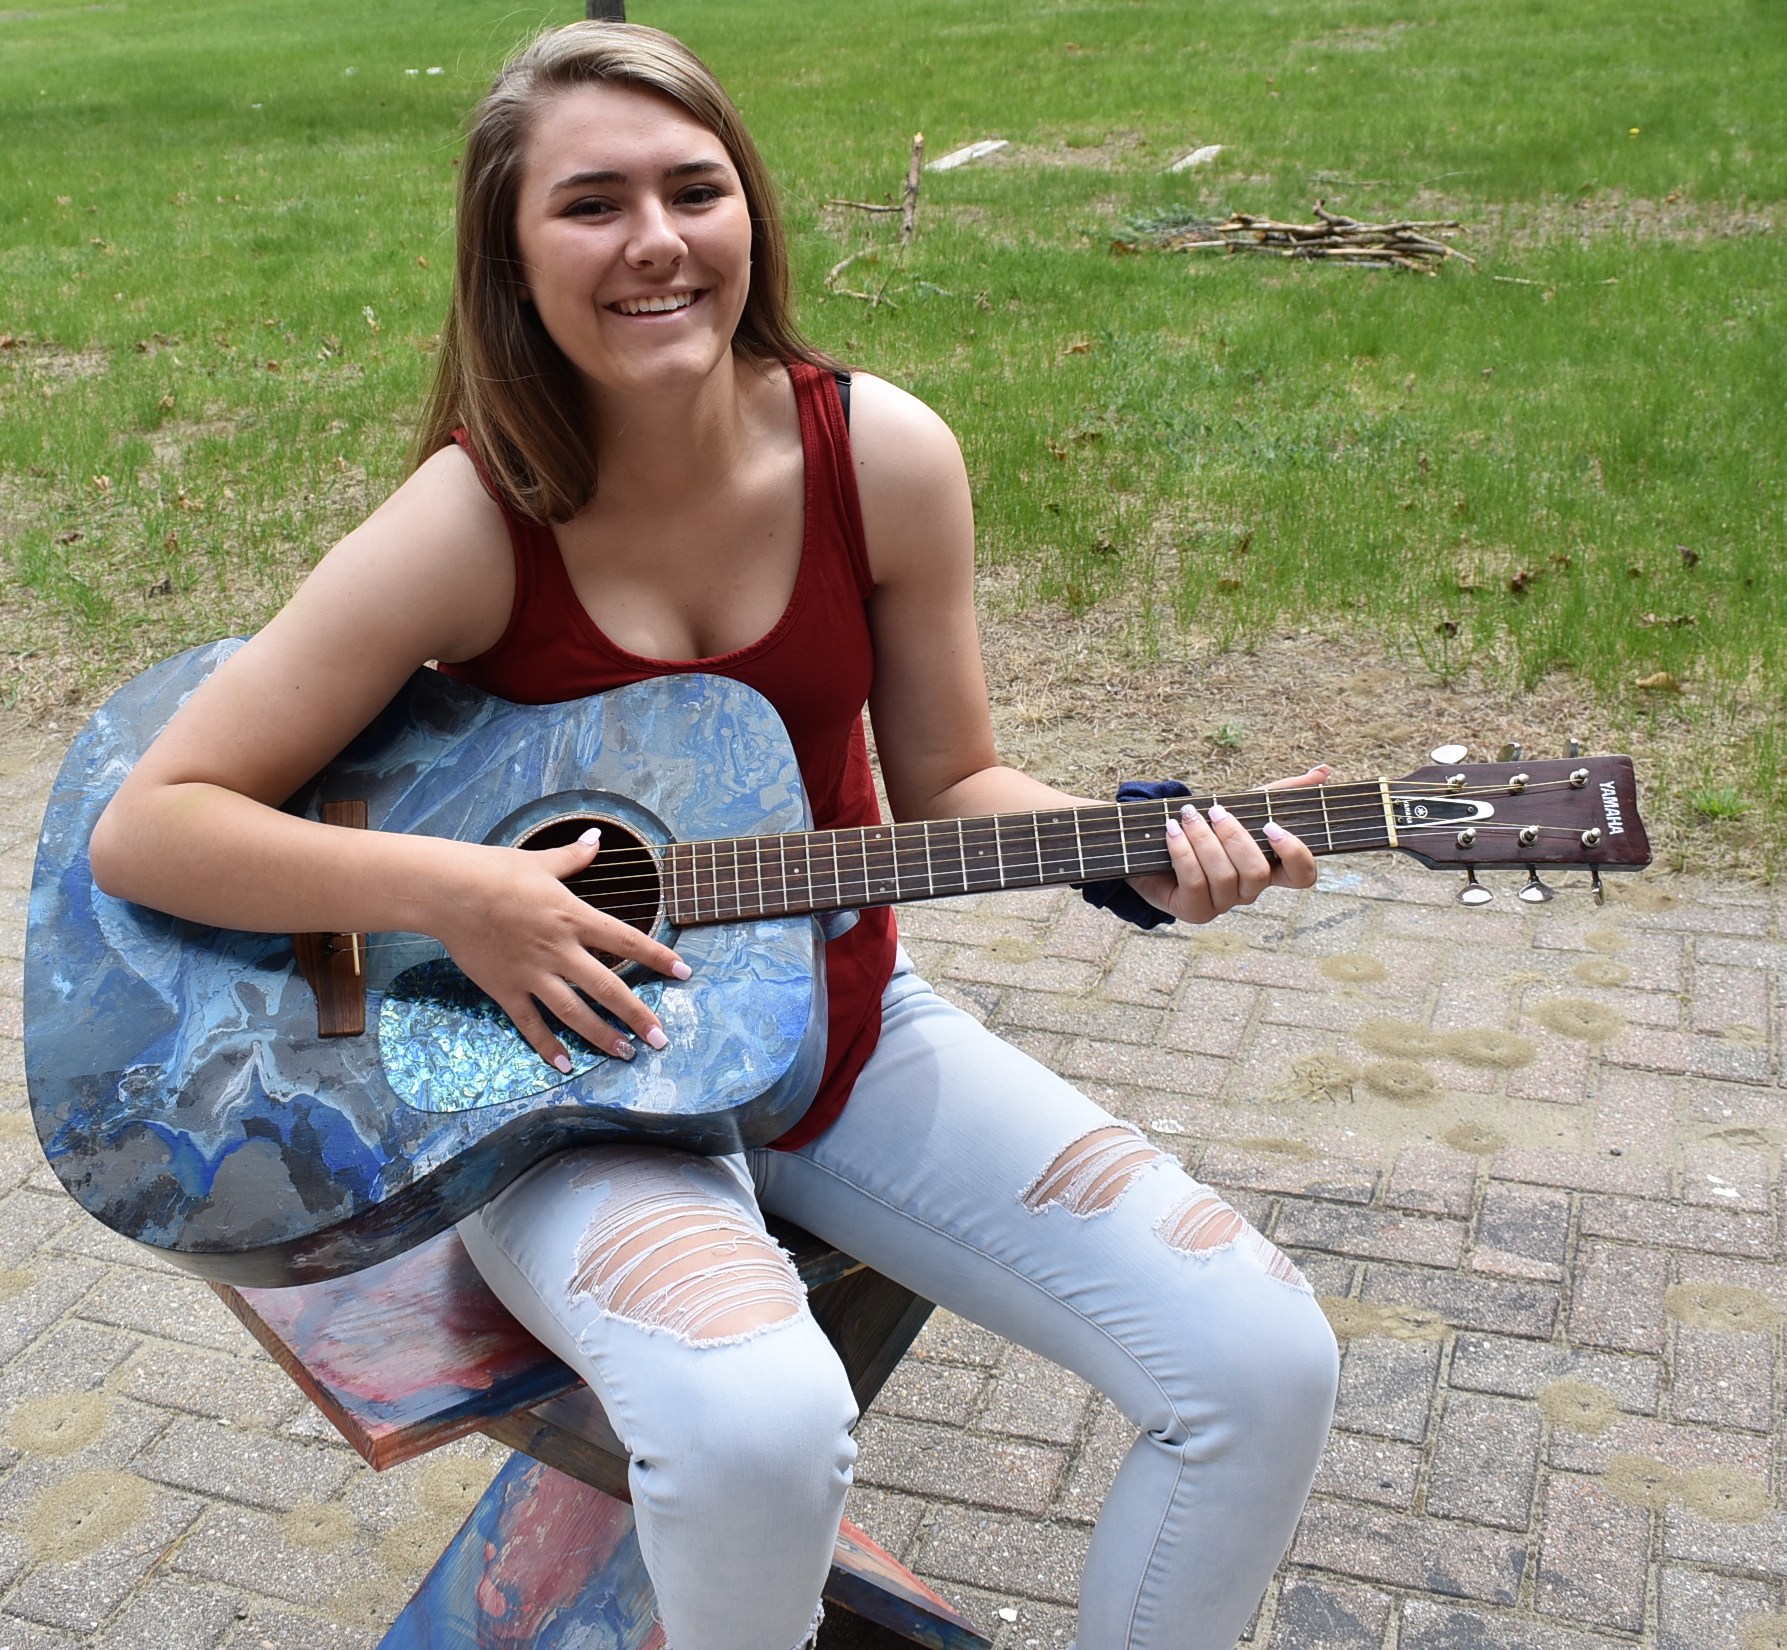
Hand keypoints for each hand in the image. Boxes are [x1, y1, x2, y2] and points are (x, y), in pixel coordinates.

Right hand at [428, 828, 690, 1070]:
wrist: (448, 890)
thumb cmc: (494, 870)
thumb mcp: (540, 861)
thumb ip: (573, 857)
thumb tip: (596, 837)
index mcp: (573, 917)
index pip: (626, 940)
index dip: (658, 956)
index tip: (683, 972)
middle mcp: (559, 949)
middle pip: (608, 987)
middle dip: (638, 1015)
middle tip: (660, 1038)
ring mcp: (532, 973)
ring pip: (574, 1013)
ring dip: (602, 1035)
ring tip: (625, 1053)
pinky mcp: (505, 989)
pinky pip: (530, 1023)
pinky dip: (547, 1046)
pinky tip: (565, 1064)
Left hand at [1127, 765, 1330, 923]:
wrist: (1153, 845)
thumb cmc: (1207, 827)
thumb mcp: (1245, 805)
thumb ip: (1284, 791)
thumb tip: (1325, 771)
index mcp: (1269, 868)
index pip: (1303, 876)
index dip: (1295, 855)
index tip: (1271, 826)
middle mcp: (1249, 890)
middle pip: (1258, 872)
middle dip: (1235, 837)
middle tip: (1217, 811)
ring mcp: (1223, 904)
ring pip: (1225, 876)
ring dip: (1204, 840)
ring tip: (1187, 816)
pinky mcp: (1194, 910)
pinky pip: (1195, 882)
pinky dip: (1184, 852)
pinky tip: (1172, 831)